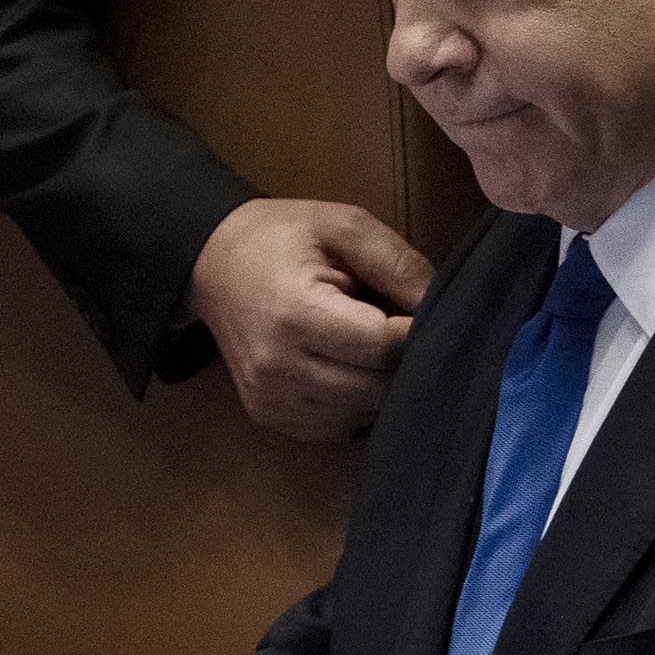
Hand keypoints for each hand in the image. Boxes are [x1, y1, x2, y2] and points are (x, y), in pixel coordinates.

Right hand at [190, 199, 431, 441]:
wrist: (213, 262)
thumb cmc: (283, 238)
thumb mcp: (343, 225)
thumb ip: (397, 261)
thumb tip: (441, 304)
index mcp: (295, 313)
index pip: (381, 346)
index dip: (415, 333)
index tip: (428, 315)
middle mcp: (277, 366)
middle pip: (374, 387)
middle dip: (401, 362)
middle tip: (403, 331)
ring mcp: (269, 398)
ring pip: (360, 414)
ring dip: (379, 386)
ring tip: (373, 348)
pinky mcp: (267, 416)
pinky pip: (335, 428)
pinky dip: (355, 405)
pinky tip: (350, 370)